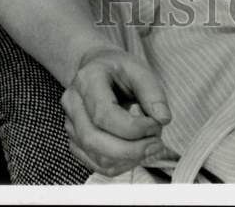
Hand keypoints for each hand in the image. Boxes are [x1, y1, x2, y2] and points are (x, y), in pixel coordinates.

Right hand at [61, 46, 178, 177]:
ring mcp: (71, 125)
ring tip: (150, 146)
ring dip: (128, 159)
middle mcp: (73, 103)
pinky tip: (137, 153)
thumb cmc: (120, 68)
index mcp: (87, 80)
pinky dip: (121, 165)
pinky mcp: (76, 142)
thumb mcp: (139, 69)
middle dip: (131, 150)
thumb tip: (163, 119)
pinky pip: (97, 164)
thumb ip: (153, 93)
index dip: (133, 127)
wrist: (98, 68)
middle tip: (157, 144)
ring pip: (96, 157)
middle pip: (94, 140)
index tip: (156, 125)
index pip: (104, 114)